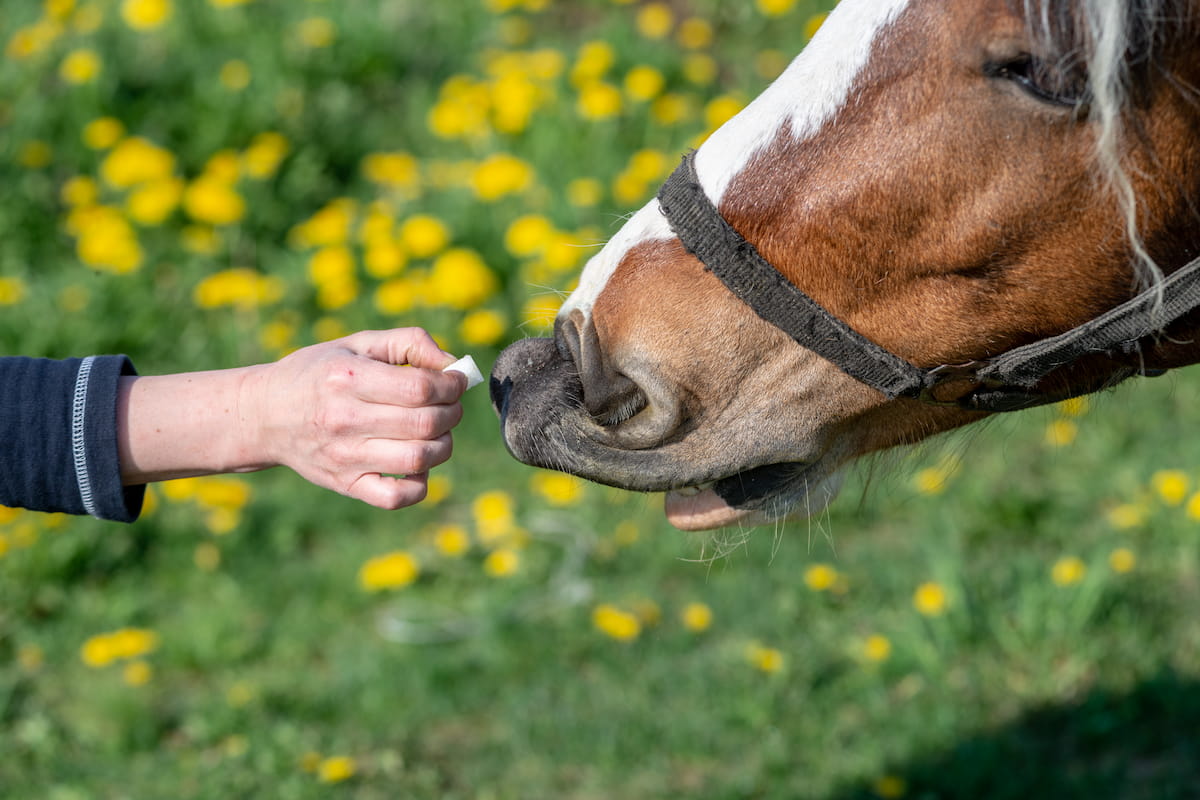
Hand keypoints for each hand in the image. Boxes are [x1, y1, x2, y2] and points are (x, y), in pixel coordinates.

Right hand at [242, 328, 466, 508]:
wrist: (265, 415)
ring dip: (443, 445)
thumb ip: (407, 342)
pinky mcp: (345, 484)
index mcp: (348, 379)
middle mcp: (345, 420)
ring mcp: (345, 457)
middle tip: (449, 406)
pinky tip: (417, 464)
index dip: (451, 385)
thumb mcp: (356, 344)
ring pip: (419, 460)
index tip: (454, 381)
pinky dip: (419, 484)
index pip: (421, 388)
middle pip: (425, 423)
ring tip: (437, 432)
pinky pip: (396, 497)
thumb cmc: (319, 373)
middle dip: (452, 413)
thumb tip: (452, 364)